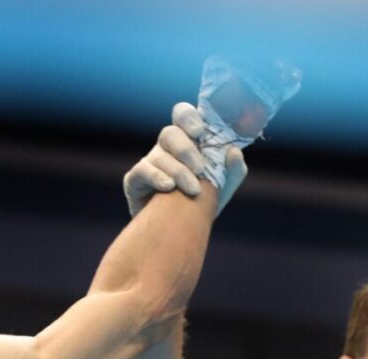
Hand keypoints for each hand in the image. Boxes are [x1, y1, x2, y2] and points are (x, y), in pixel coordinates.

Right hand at [123, 102, 246, 216]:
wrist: (178, 233)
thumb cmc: (199, 205)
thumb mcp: (222, 188)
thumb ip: (233, 170)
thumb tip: (233, 152)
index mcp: (187, 141)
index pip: (183, 116)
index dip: (189, 118)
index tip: (200, 131)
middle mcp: (166, 148)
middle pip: (169, 133)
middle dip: (186, 149)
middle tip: (201, 168)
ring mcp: (149, 162)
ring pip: (159, 155)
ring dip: (179, 171)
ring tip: (192, 190)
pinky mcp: (134, 180)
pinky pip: (143, 170)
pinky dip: (157, 177)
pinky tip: (168, 187)